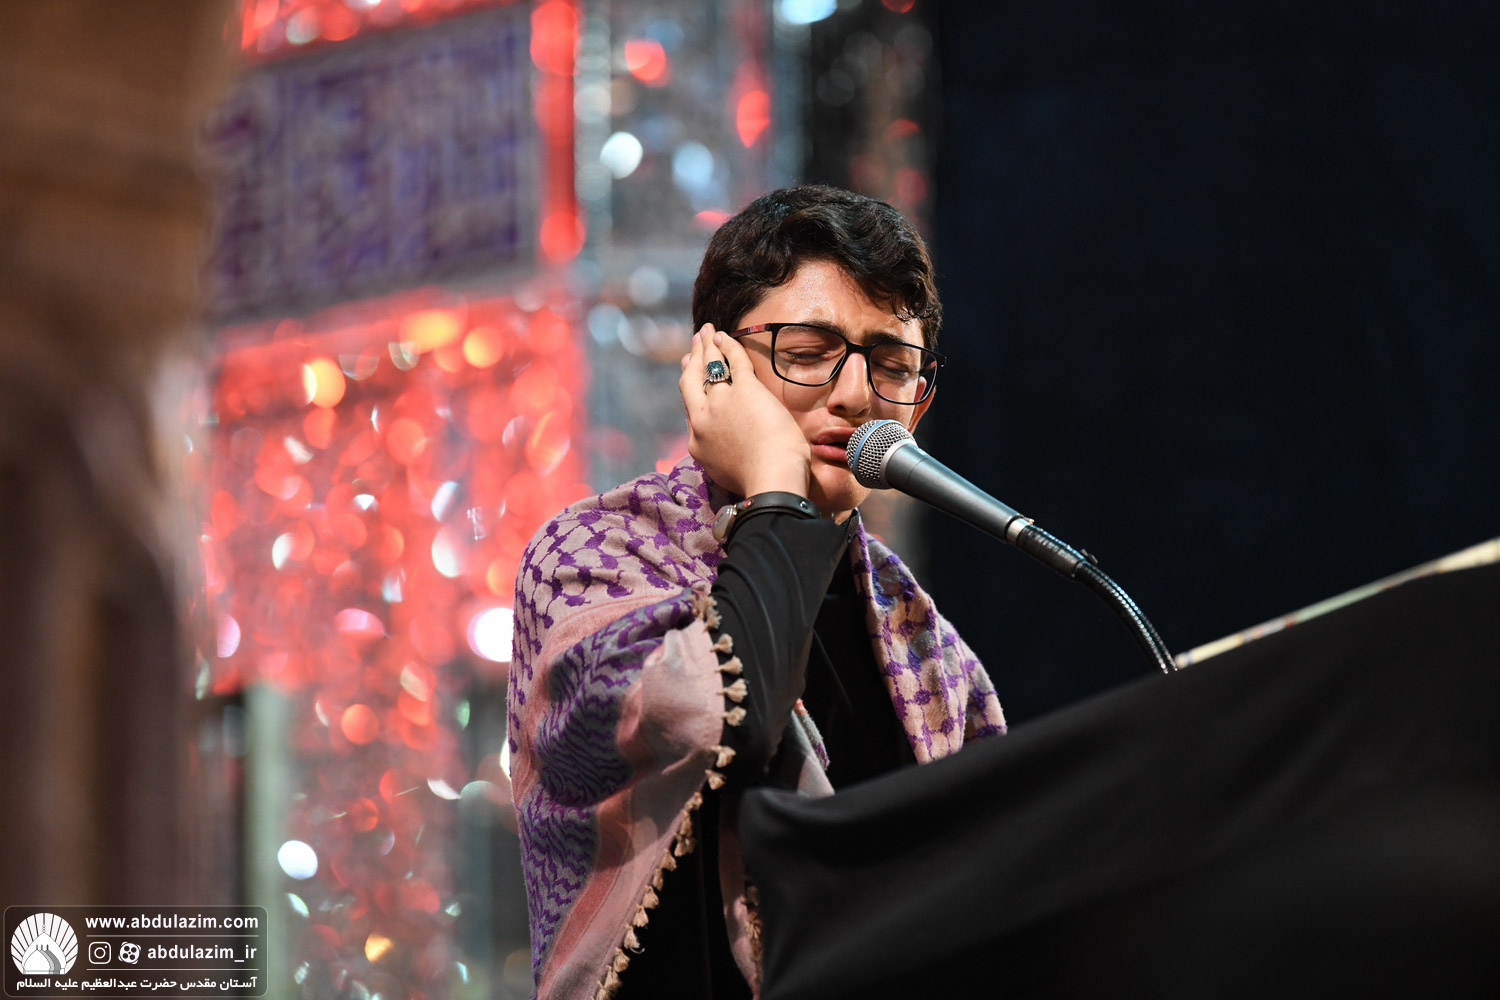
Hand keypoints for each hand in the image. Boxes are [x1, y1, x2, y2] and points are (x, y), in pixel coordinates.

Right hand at [678, 324, 810, 497]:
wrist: (770, 482)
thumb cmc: (761, 485)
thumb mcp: (729, 472)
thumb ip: (723, 456)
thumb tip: (731, 453)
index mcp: (698, 444)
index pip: (692, 410)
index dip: (692, 391)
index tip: (689, 377)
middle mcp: (702, 420)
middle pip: (690, 382)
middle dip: (690, 361)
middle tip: (692, 345)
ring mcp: (721, 402)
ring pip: (709, 367)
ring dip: (706, 347)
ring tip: (706, 332)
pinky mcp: (745, 390)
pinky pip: (734, 360)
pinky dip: (728, 345)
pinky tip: (724, 336)